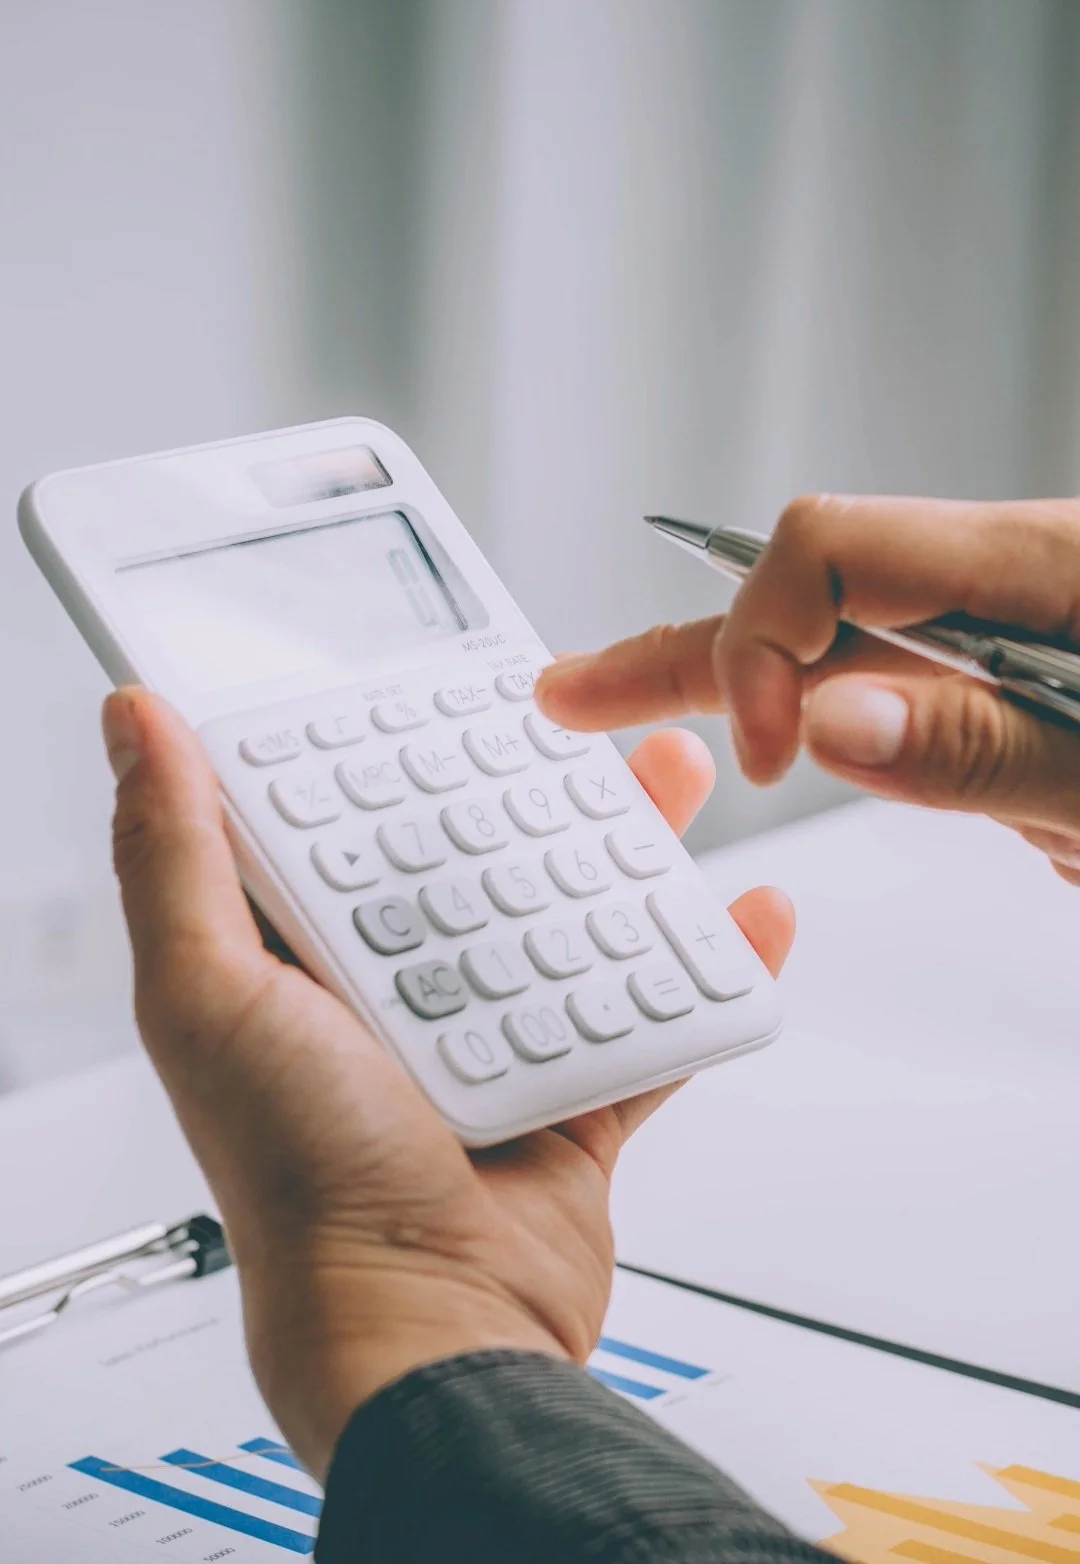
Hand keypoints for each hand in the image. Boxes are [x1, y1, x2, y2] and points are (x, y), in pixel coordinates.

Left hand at [102, 689, 793, 1478]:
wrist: (432, 1333)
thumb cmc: (304, 1182)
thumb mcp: (209, 997)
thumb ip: (173, 857)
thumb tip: (133, 724)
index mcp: (307, 963)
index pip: (354, 823)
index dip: (396, 747)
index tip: (444, 682)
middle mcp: (398, 996)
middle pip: (481, 856)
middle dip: (537, 783)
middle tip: (585, 721)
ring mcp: (494, 1047)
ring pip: (575, 918)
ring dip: (632, 849)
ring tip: (674, 780)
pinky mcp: (573, 1098)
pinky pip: (655, 1017)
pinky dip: (708, 966)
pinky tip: (745, 916)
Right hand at [538, 495, 1079, 883]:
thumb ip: (979, 746)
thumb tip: (827, 720)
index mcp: (1042, 564)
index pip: (829, 552)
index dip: (754, 647)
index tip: (762, 764)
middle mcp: (1009, 585)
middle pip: (805, 589)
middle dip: (685, 648)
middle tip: (577, 694)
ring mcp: (1006, 634)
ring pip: (835, 639)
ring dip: (728, 677)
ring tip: (621, 700)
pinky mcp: (1004, 686)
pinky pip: (884, 681)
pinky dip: (805, 708)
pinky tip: (762, 728)